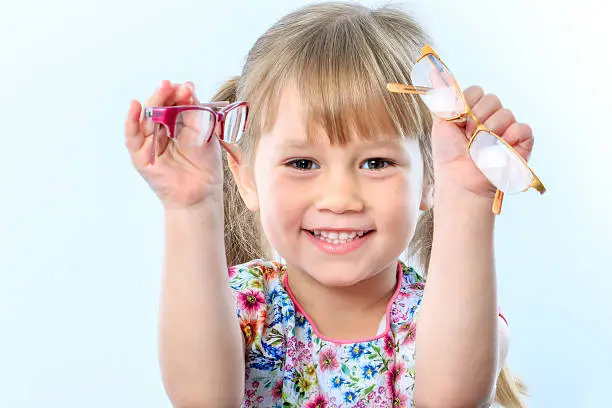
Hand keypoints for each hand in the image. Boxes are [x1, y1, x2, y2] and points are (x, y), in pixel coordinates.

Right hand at [125, 80, 224, 208]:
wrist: (203, 194)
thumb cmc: (205, 165)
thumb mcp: (205, 134)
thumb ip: (196, 113)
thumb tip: (188, 87)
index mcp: (176, 125)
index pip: (174, 104)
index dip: (179, 95)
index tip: (188, 87)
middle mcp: (160, 132)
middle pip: (158, 108)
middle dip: (166, 95)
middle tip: (174, 85)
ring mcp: (149, 144)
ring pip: (146, 119)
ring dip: (154, 101)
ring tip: (163, 88)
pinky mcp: (141, 158)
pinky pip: (133, 138)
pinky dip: (131, 121)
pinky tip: (135, 106)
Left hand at [431, 86, 534, 198]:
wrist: (460, 179)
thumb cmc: (449, 155)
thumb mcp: (441, 122)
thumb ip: (445, 98)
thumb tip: (438, 72)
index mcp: (473, 111)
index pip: (476, 91)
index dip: (466, 105)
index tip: (457, 121)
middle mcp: (491, 117)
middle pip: (492, 99)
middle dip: (477, 118)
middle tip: (468, 137)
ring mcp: (507, 129)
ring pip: (505, 113)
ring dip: (490, 132)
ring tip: (480, 148)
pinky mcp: (522, 142)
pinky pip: (521, 127)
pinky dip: (509, 138)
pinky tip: (498, 151)